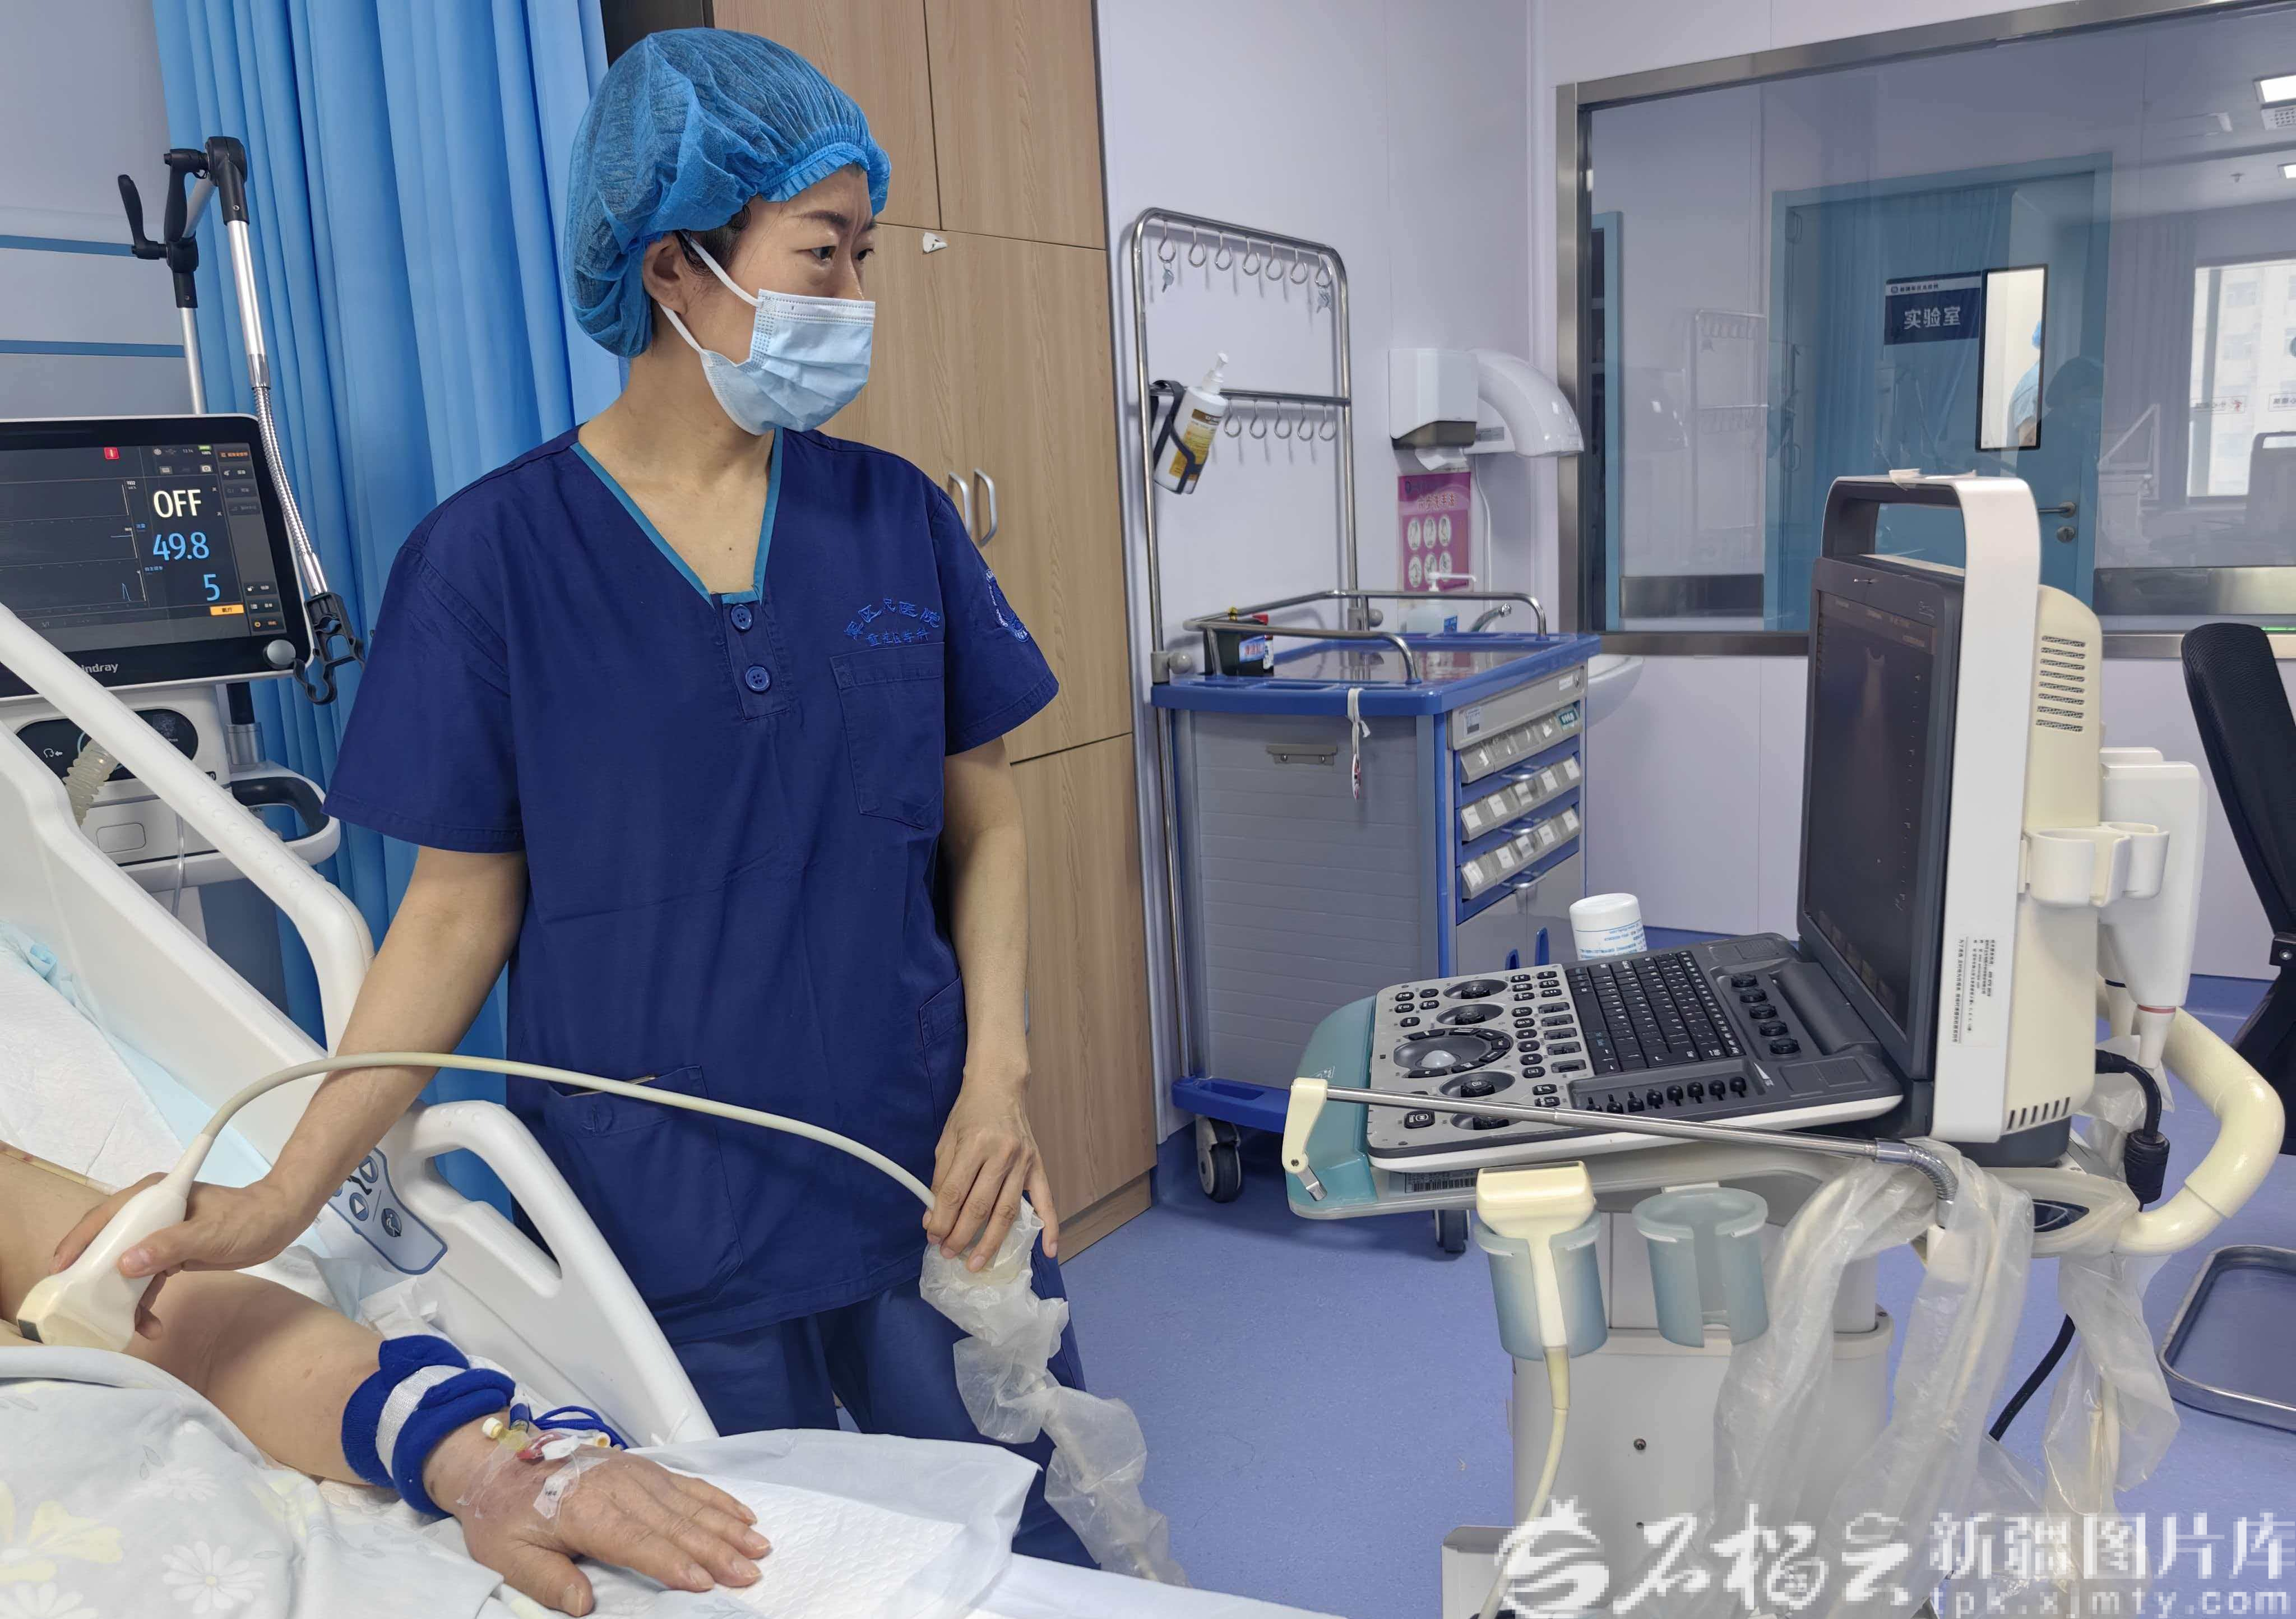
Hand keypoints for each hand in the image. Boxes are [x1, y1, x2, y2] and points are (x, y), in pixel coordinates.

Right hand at [49, 1173, 310, 1339]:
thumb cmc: (249, 1218)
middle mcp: (149, 1214)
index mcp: (152, 1197)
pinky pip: (145, 1280)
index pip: (103, 1217)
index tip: (59, 1271)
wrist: (281, 1220)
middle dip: (94, 1279)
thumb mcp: (210, 1233)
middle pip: (107, 1247)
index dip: (77, 1243)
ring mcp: (159, 1235)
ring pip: (125, 1269)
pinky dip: (143, 1301)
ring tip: (128, 1325)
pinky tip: (151, 1323)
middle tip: (82, 1310)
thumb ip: (170, 1246)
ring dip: (122, 1299)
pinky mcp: (171, 1254)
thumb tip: (125, 1264)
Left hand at [431, 1430, 767, 1616]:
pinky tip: (743, 1514)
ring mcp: (636, 1474)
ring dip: (726, 1526)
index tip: (706, 1580)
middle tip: (750, 1572)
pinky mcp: (643, 1468)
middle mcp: (619, 1488)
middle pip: (674, 1523)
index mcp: (586, 1512)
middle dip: (716, 1549)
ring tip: (758, 1546)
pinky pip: (688, 1484)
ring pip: (689, 1503)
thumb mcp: (507, 1556)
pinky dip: (718, 1499)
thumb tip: (584, 1604)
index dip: (672, 1562)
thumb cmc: (504, 1517)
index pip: (638, 1541)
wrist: (498, 1465)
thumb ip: (547, 1581)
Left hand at [925, 1071, 1059, 1267]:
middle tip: (949, 1254)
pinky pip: (1046, 1202)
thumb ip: (941, 1180)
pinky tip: (1048, 1251)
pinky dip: (1050, 1228)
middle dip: (962, 1236)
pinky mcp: (1039, 1167)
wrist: (1000, 1087)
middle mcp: (1002, 1154)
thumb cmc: (968, 1114)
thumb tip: (934, 1219)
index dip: (941, 1219)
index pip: (955, 1192)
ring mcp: (1024, 1162)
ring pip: (1008, 1211)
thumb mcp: (946, 1141)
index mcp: (974, 1144)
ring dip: (992, 1242)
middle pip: (980, 1206)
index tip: (932, 1237)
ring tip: (976, 1263)